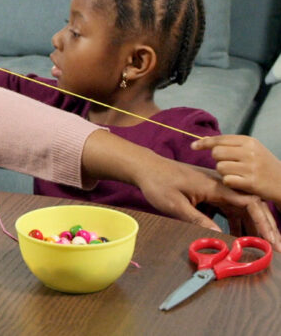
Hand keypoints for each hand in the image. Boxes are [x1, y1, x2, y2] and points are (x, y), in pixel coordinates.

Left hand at [81, 130, 280, 249]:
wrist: (146, 168)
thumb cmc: (158, 183)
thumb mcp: (175, 205)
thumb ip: (197, 219)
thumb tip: (218, 236)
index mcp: (214, 186)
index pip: (248, 203)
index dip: (262, 221)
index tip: (271, 238)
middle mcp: (219, 186)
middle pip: (249, 206)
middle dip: (262, 226)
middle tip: (275, 246)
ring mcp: (214, 189)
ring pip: (239, 209)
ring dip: (250, 226)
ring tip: (260, 246)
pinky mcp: (207, 194)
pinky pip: (227, 209)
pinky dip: (234, 223)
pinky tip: (238, 237)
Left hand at [192, 134, 280, 205]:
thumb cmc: (262, 165)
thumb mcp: (251, 149)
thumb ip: (229, 144)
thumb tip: (203, 139)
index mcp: (249, 141)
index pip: (219, 139)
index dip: (204, 143)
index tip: (193, 146)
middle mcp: (250, 152)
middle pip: (216, 153)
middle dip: (218, 159)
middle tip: (229, 164)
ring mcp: (251, 167)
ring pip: (220, 167)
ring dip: (224, 172)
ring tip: (237, 174)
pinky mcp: (251, 182)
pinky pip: (227, 180)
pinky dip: (230, 182)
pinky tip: (239, 183)